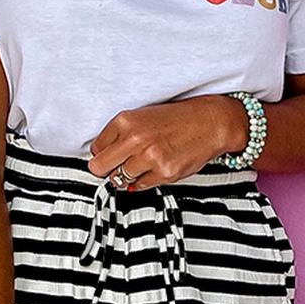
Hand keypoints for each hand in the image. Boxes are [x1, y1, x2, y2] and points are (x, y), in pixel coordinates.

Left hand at [87, 96, 247, 189]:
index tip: (109, 155)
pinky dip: (143, 181)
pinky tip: (154, 168)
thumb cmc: (177, 119)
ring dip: (126, 176)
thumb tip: (100, 157)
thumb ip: (119, 134)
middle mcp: (135, 139)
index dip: (102, 154)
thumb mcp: (142, 117)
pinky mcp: (164, 173)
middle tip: (115, 167)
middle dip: (105, 170)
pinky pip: (140, 186)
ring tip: (140, 165)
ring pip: (119, 180)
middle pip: (99, 168)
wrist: (209, 123)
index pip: (95, 148)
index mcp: (126, 121)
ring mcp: (149, 158)